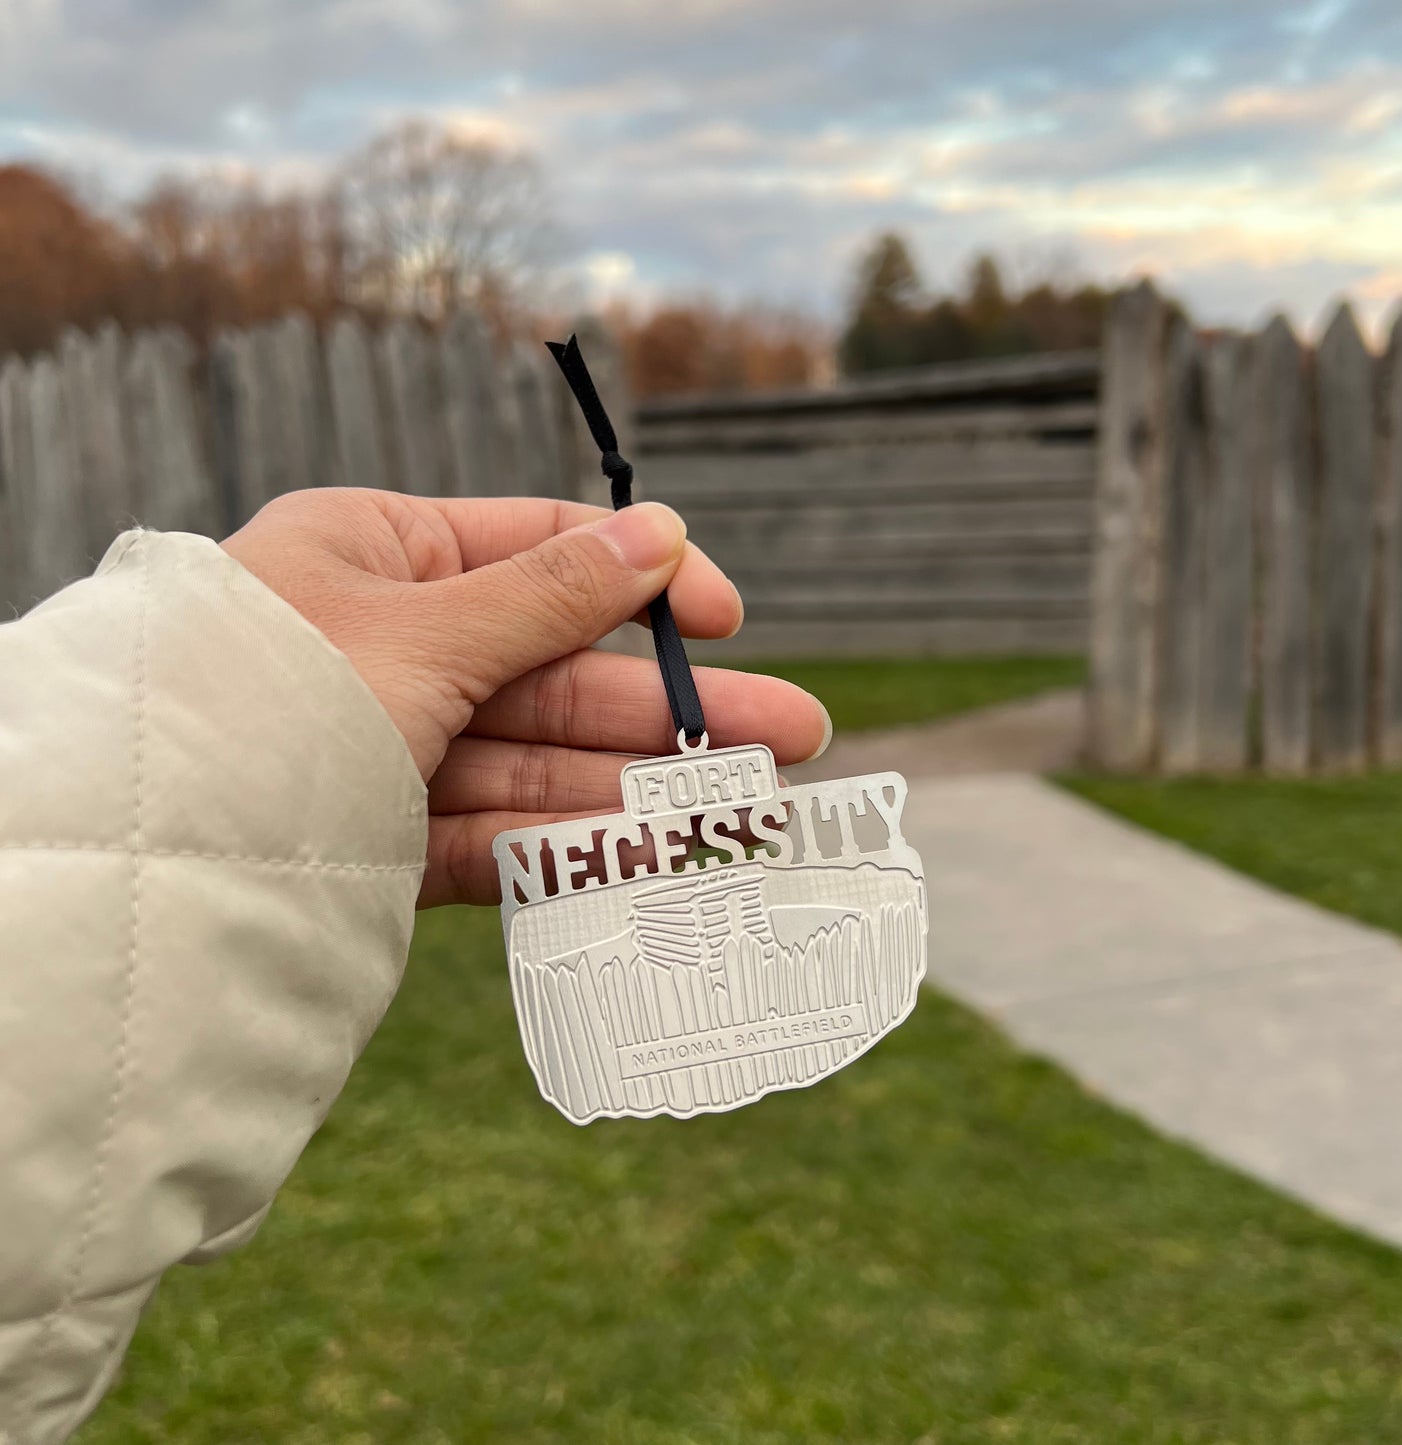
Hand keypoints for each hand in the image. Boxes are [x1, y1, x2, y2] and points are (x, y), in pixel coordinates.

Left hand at [221, 488, 831, 907]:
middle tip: (791, 739)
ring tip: (749, 813)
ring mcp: (387, 750)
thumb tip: (661, 532)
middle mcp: (386, 646)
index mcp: (374, 553)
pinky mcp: (381, 843)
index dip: (644, 581)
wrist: (137, 856)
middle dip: (674, 710)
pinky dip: (574, 846)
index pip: (537, 548)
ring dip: (644, 787)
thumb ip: (552, 595)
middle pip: (560, 672)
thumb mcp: (426, 627)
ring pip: (540, 766)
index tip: (728, 618)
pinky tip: (661, 851)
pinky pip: (496, 837)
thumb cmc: (271, 694)